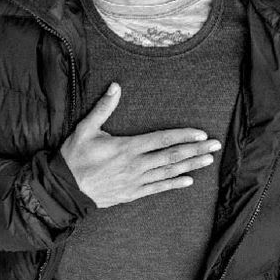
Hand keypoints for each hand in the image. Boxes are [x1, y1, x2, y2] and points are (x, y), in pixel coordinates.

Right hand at [60, 83, 221, 208]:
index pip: (161, 139)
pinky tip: (189, 180)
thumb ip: (103, 108)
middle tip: (215, 146)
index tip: (200, 133)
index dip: (183, 136)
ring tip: (208, 160)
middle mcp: (135, 165)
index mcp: (127, 147)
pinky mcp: (132, 193)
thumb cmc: (74, 157)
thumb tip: (115, 86)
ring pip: (169, 172)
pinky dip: (174, 184)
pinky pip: (158, 188)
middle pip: (172, 156)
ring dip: (190, 165)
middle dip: (195, 150)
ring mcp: (135, 181)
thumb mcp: (85, 129)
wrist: (64, 189)